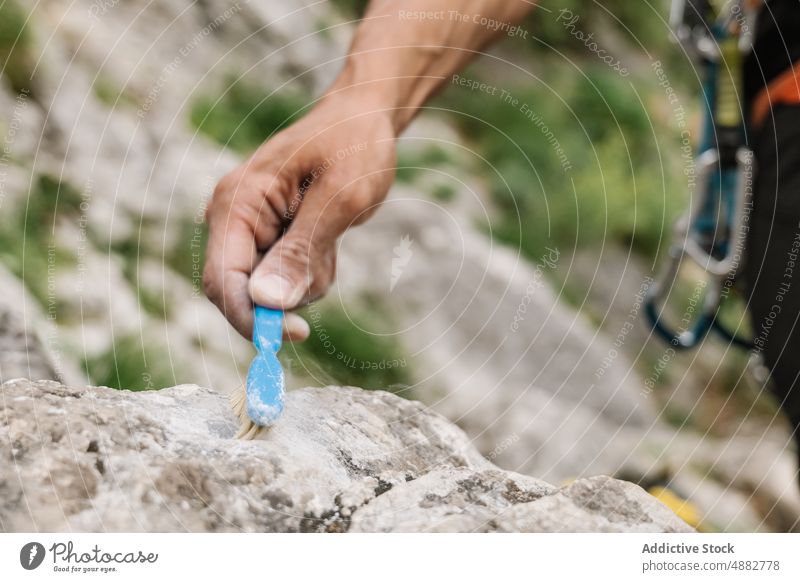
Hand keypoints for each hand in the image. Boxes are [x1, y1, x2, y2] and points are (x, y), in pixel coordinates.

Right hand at [203, 92, 396, 339]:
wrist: (365, 120)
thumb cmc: (354, 145)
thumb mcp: (339, 197)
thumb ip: (302, 250)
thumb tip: (266, 303)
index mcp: (237, 202)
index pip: (223, 280)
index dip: (252, 318)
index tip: (297, 335)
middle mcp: (234, 219)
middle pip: (243, 293)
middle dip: (289, 293)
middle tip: (328, 259)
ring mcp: (252, 231)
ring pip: (270, 293)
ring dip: (308, 280)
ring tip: (332, 233)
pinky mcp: (271, 241)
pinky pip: (287, 281)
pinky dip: (313, 272)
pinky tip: (328, 235)